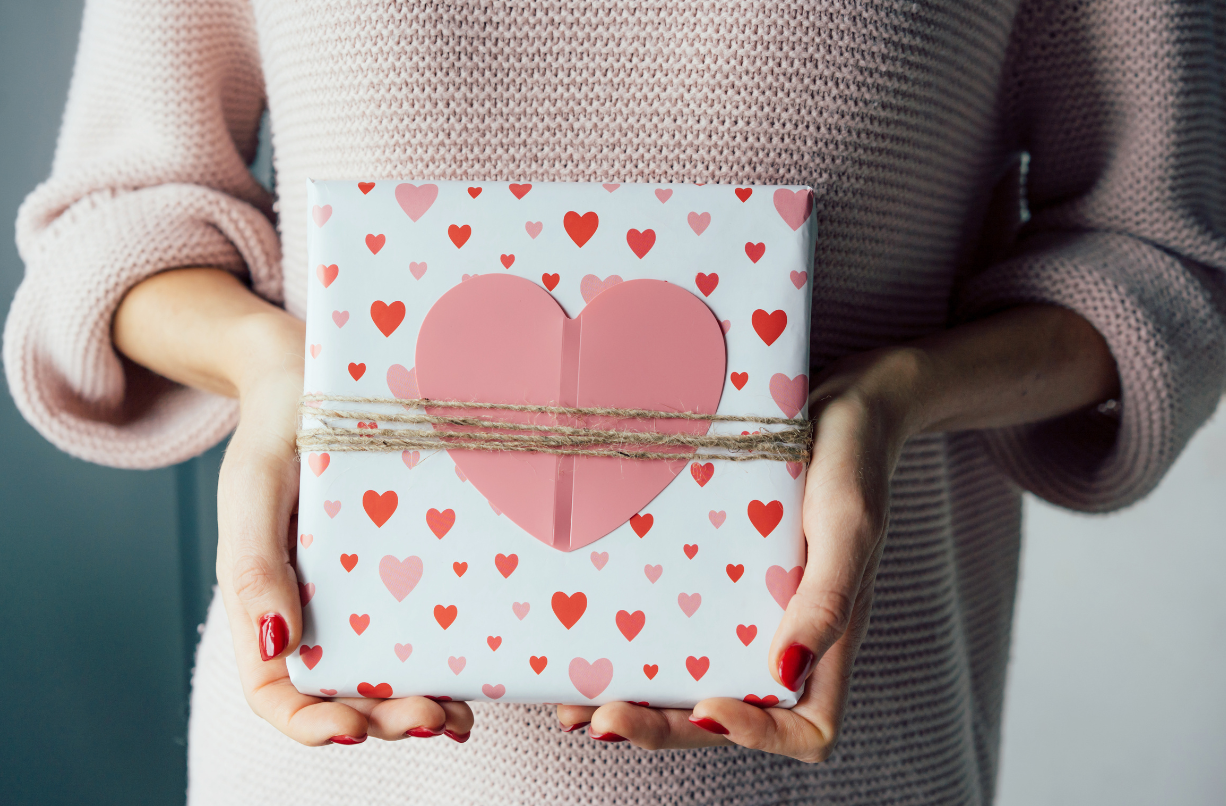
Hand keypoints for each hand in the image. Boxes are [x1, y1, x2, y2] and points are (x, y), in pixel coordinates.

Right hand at [216, 360, 474, 745]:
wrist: (314, 375)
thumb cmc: (272, 433)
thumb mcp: (254, 490)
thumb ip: (254, 567)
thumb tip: (278, 649)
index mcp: (268, 604)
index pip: (278, 691)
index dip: (311, 724)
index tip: (353, 728)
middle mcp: (319, 610)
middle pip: (346, 694)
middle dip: (386, 718)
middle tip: (433, 719)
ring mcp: (366, 593)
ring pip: (391, 670)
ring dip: (421, 702)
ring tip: (460, 714)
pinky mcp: (408, 568)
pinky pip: (429, 620)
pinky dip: (451, 656)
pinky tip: (482, 670)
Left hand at [555, 348, 905, 757]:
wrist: (834, 408)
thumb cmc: (854, 463)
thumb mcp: (848, 525)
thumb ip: (827, 600)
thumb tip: (784, 673)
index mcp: (828, 641)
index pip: (804, 728)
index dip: (756, 736)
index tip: (706, 706)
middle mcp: (783, 641)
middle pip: (727, 720)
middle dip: (664, 728)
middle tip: (601, 721)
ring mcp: (745, 617)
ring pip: (692, 686)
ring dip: (637, 706)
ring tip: (574, 709)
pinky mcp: (712, 586)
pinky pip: (673, 634)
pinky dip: (631, 654)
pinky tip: (584, 653)